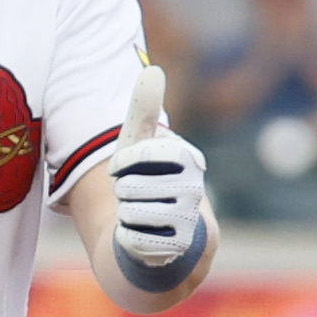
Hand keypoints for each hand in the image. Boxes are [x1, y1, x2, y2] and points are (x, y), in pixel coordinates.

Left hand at [111, 64, 212, 282]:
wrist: (168, 233)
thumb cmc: (149, 180)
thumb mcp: (142, 144)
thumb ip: (144, 110)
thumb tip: (153, 69)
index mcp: (187, 157)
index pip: (138, 155)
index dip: (123, 163)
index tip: (125, 168)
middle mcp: (193, 188)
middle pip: (129, 187)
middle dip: (123, 193)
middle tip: (136, 195)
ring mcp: (187, 219)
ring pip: (129, 213)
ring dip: (125, 214)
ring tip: (139, 213)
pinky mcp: (177, 248)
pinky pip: (132, 239)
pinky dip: (127, 237)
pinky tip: (141, 234)